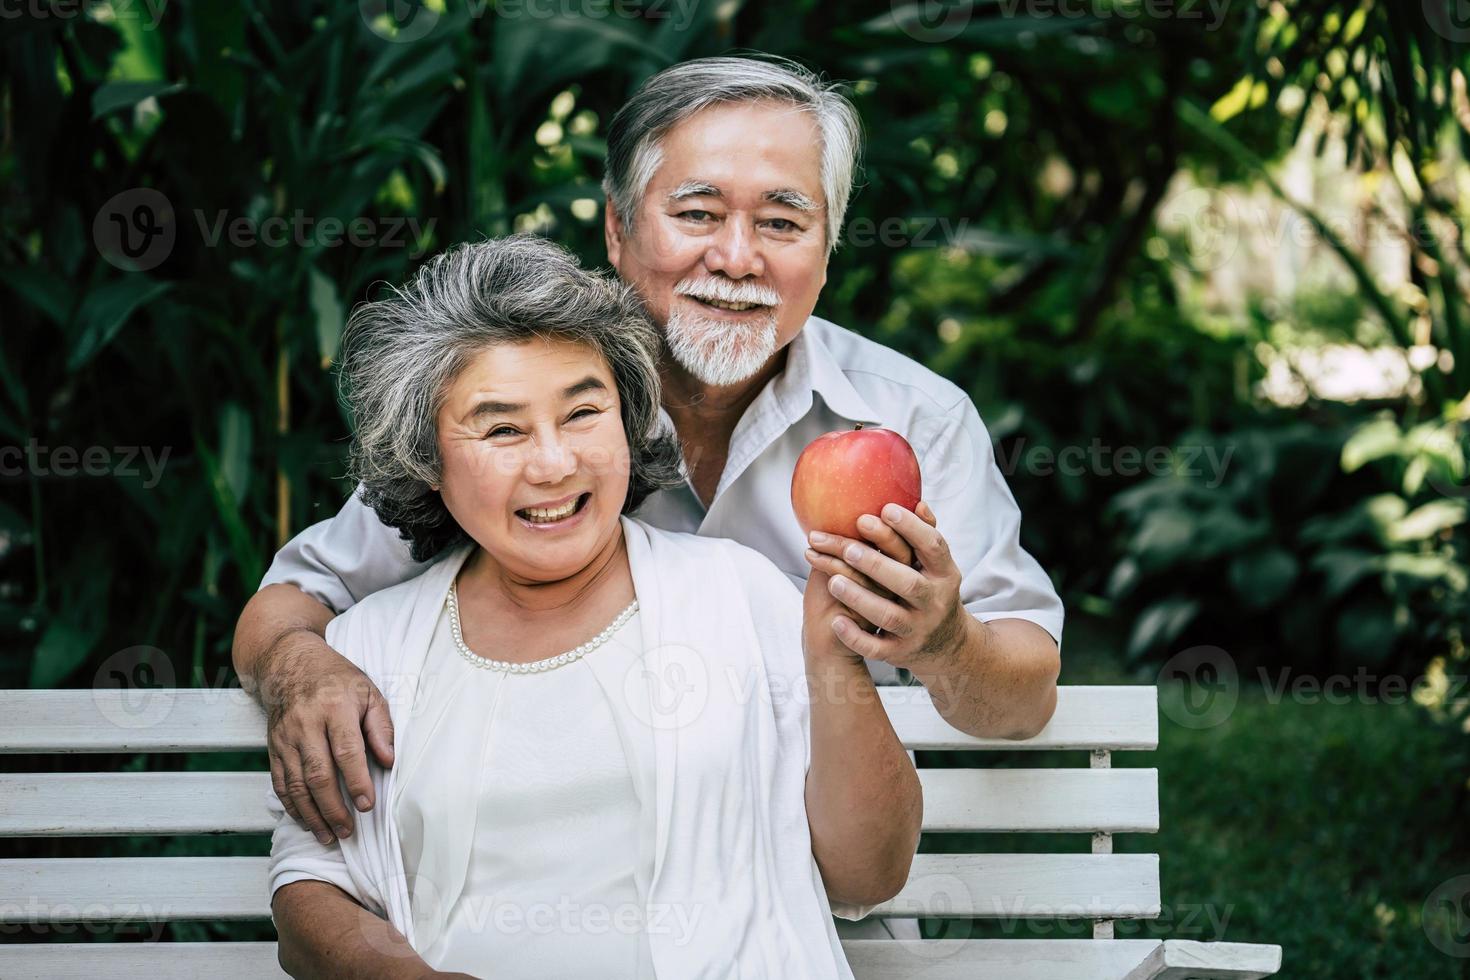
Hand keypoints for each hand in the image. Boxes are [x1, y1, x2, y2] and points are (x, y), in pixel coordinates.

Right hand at [259, 629, 394, 844]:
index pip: (346, 751)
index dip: (357, 781)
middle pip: (318, 773)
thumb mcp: (368, 692)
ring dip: (312, 814)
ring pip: (296, 784)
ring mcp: (285, 737)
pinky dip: (292, 806)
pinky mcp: (273, 747)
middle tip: (347, 830)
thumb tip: (389, 761)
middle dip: (333, 807)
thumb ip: (381, 726)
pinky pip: (280, 782)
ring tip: (329, 835)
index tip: (367, 805)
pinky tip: (306, 821)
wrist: (289, 664)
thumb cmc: (336, 679)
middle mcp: (306, 724)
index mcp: (335, 708)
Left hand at [803, 500, 967, 668]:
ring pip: (887, 616)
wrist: (946, 646)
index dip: (911, 528)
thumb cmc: (931, 592)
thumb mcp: (937, 567)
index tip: (884, 508)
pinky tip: (835, 621)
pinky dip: (855, 637)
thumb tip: (916, 501)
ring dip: (859, 598)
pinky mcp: (900, 652)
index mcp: (944, 574)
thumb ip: (924, 536)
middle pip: (907, 582)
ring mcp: (917, 629)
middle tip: (848, 548)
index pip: (933, 547)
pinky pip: (876, 648)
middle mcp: (933, 602)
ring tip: (832, 580)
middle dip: (877, 564)